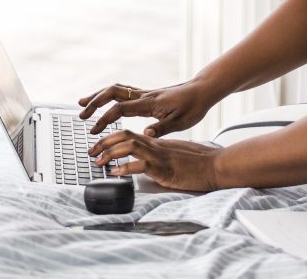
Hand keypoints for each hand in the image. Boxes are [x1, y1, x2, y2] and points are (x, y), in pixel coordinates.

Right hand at [77, 79, 216, 136]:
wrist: (201, 91)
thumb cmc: (193, 107)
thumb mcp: (181, 122)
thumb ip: (162, 128)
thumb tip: (145, 133)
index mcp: (149, 103)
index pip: (120, 108)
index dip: (104, 118)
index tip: (94, 130)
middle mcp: (143, 95)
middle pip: (112, 93)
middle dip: (94, 103)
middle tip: (81, 115)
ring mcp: (143, 93)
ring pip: (115, 89)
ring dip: (98, 96)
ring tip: (82, 103)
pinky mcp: (146, 94)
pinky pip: (122, 91)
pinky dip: (108, 94)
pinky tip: (103, 101)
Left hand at [88, 130, 222, 191]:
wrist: (215, 165)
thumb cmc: (198, 160)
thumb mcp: (174, 153)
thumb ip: (159, 152)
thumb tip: (145, 157)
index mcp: (156, 141)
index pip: (128, 133)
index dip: (110, 138)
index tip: (98, 145)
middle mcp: (155, 145)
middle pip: (124, 135)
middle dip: (104, 142)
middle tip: (90, 151)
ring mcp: (159, 156)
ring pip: (129, 146)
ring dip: (110, 153)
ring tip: (98, 161)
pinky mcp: (164, 168)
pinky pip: (141, 165)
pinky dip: (125, 168)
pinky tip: (116, 173)